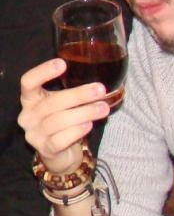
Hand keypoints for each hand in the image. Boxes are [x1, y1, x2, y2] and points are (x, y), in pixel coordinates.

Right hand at [18, 58, 109, 173]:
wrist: (60, 152)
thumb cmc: (63, 119)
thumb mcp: (62, 102)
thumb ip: (71, 89)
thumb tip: (97, 80)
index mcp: (30, 98)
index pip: (28, 82)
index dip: (43, 72)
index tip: (62, 64)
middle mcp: (28, 115)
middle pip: (51, 102)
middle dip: (78, 95)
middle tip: (100, 90)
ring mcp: (34, 134)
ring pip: (58, 121)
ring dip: (84, 113)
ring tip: (103, 108)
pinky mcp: (45, 149)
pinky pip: (61, 139)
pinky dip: (77, 131)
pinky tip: (89, 125)